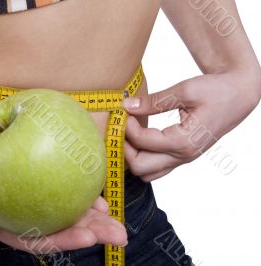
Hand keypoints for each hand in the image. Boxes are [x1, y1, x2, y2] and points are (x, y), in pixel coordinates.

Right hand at [0, 133, 126, 252]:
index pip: (32, 240)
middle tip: (119, 234)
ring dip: (90, 214)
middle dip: (89, 234)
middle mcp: (15, 216)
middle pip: (55, 229)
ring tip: (114, 214)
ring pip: (60, 209)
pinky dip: (75, 186)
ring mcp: (23, 199)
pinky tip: (93, 183)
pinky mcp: (28, 178)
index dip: (60, 242)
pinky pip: (55, 184)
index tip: (87, 237)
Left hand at [122, 70, 260, 181]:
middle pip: (140, 167)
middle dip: (124, 148)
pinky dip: (143, 157)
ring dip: (132, 156)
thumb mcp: (184, 91)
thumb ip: (154, 101)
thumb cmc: (215, 91)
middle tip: (121, 127)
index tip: (122, 110)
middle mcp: (183, 156)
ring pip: (147, 173)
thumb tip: (127, 106)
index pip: (142, 142)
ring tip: (129, 134)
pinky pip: (156, 168)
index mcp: (183, 142)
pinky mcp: (182, 156)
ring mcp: (183, 159)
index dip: (126, 127)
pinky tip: (140, 138)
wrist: (238, 96)